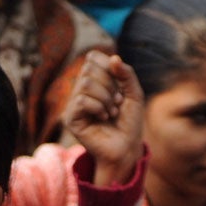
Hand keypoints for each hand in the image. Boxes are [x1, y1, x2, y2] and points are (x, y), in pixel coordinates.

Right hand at [66, 52, 144, 185]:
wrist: (126, 148)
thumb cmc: (130, 123)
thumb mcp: (134, 94)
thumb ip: (126, 74)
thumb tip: (113, 58)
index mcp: (94, 81)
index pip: (92, 58)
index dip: (108, 66)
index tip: (120, 86)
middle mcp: (81, 90)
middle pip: (88, 68)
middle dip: (109, 84)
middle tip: (117, 102)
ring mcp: (74, 104)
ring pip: (85, 84)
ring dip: (105, 98)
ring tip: (112, 112)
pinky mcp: (71, 118)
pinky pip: (81, 101)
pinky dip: (97, 108)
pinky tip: (104, 118)